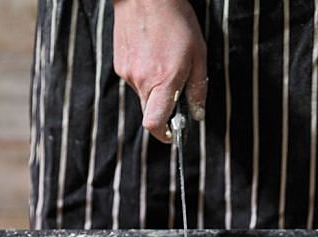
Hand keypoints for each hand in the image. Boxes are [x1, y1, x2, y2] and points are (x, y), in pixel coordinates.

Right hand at [113, 0, 206, 142]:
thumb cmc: (174, 20)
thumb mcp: (198, 56)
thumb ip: (198, 89)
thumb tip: (197, 114)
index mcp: (162, 82)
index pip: (154, 123)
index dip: (163, 135)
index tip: (172, 135)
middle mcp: (141, 81)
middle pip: (150, 113)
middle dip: (164, 110)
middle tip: (177, 92)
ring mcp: (127, 73)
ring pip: (144, 96)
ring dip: (156, 89)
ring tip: (165, 63)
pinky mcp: (119, 64)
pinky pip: (136, 81)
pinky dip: (146, 76)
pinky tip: (153, 56)